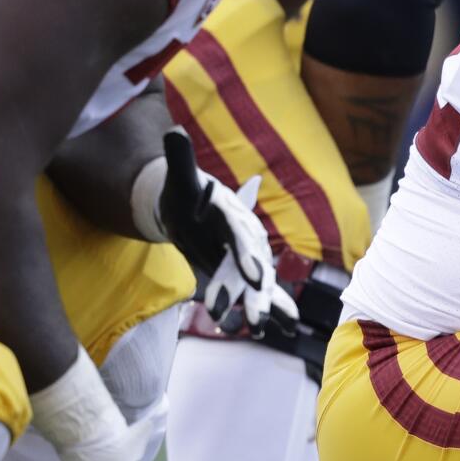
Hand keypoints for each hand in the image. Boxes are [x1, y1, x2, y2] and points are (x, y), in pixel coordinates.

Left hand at [156, 130, 296, 334]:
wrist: (190, 204)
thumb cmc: (183, 191)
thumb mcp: (178, 178)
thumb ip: (179, 159)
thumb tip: (174, 131)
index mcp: (231, 213)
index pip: (240, 236)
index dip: (247, 256)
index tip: (253, 276)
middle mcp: (245, 235)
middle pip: (254, 266)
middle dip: (257, 294)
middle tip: (255, 319)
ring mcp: (247, 255)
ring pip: (260, 284)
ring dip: (265, 307)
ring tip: (264, 329)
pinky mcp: (244, 271)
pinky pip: (261, 292)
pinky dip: (273, 309)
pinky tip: (285, 328)